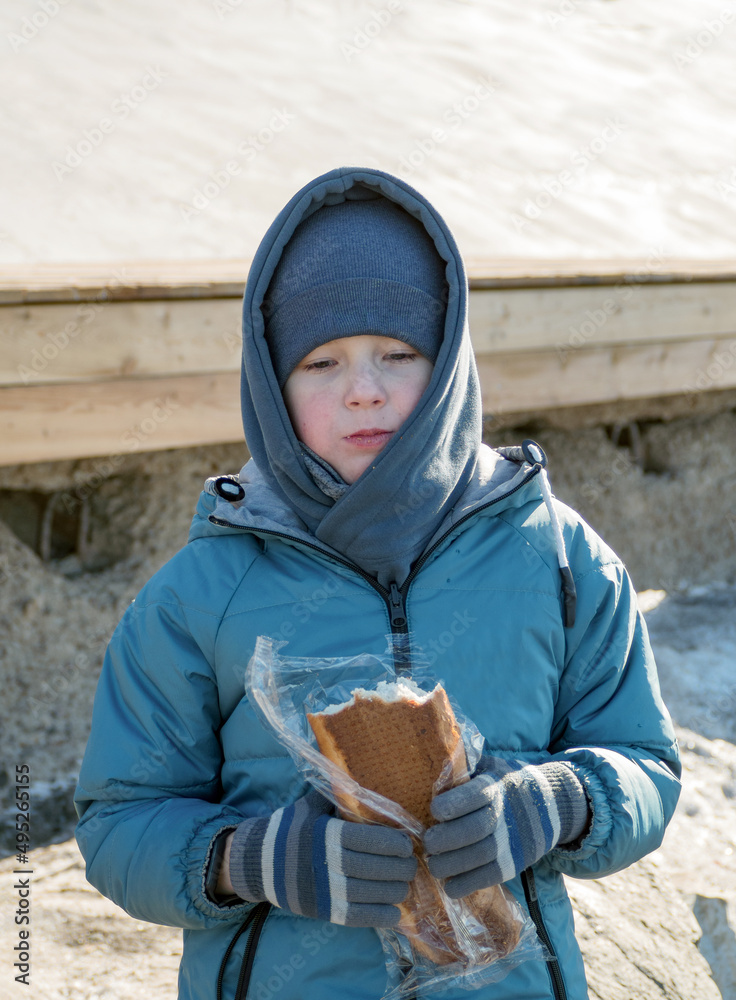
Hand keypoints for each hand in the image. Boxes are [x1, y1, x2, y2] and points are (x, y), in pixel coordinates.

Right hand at [228, 789, 416, 926]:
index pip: (368, 840)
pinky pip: (359, 918)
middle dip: (400, 867)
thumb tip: (360, 769)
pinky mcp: (324, 912)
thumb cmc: (289, 829)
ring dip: (395, 890)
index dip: (392, 843)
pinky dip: (381, 915)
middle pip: (374, 868)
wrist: (257, 863)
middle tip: (412, 863)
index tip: (407, 843)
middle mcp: (326, 863)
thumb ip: (335, 792)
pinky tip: (395, 910)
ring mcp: (325, 891)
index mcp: (325, 834)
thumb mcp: (310, 805)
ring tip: (405, 883)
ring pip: (371, 894)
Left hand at [423, 758, 588, 896]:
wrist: (548, 804)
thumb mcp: (488, 766)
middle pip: (475, 829)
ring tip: (432, 864)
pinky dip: (468, 884)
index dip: (454, 804)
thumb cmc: (504, 782)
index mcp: (495, 786)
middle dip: (447, 839)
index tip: (434, 809)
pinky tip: (449, 886)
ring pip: (481, 856)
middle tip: (427, 842)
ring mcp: (512, 842)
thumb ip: (463, 766)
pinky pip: (490, 877)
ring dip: (452, 864)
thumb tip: (431, 753)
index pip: (475, 795)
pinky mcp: (514, 863)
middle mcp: (505, 814)